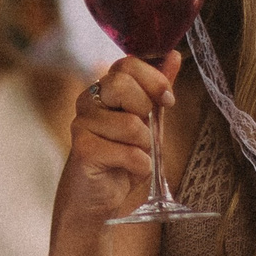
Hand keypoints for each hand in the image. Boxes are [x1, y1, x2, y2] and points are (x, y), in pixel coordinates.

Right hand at [58, 53, 181, 228]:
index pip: (126, 63)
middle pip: (122, 84)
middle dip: (145, 112)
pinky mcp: (82, 149)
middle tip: (143, 132)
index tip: (167, 100)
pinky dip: (139, 166)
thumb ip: (156, 89)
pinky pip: (129, 153)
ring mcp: (81, 124)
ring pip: (131, 125)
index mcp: (104, 89)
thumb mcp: (147, 121)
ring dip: (144, 147)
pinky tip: (125, 171)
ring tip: (132, 156)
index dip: (153, 79)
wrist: (96, 200)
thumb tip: (174, 55)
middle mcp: (88, 100)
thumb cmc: (122, 159)